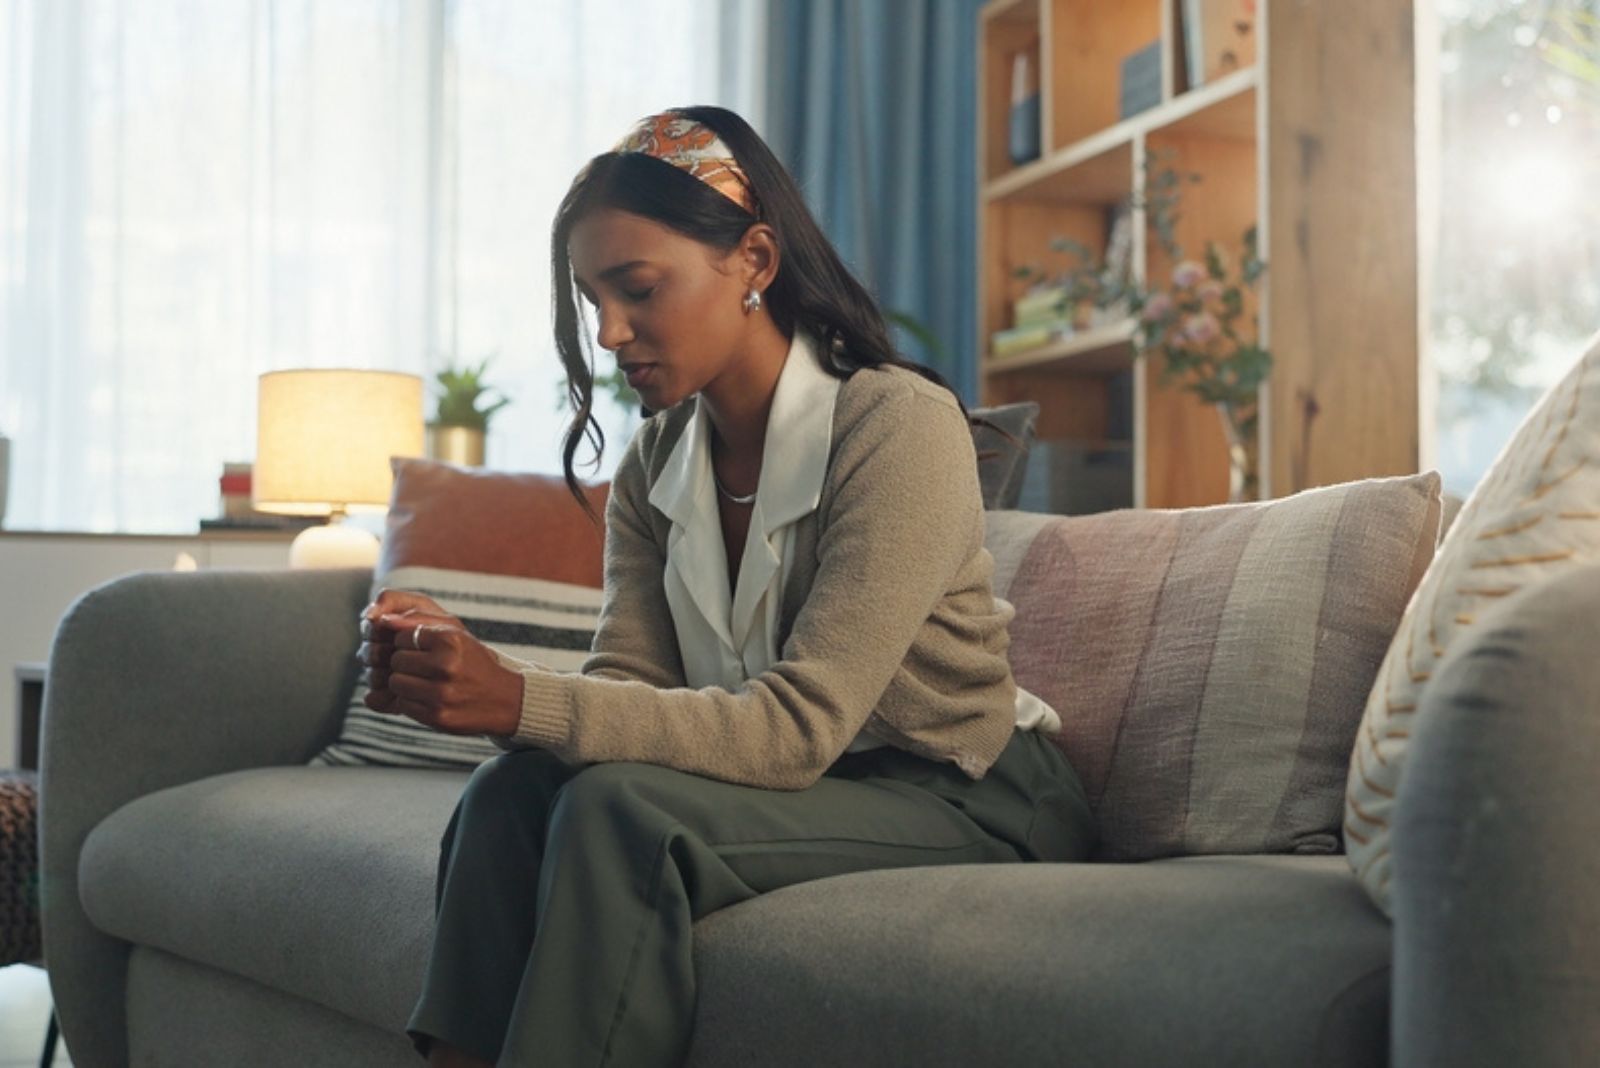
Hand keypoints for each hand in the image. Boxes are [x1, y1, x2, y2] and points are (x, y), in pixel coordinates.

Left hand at [355, 592, 521, 735]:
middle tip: (423, 668)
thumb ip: (419, 621)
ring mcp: (441, 694)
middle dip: (405, 663)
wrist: (504, 700)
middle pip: (396, 659)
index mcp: (451, 641)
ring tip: (424, 682)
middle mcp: (446, 666)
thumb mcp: (455, 634)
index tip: (424, 650)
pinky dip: (411, 701)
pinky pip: (403, 704)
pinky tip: (428, 698)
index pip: (402, 636)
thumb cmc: (473, 663)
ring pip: (395, 682)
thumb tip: (383, 619)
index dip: (409, 643)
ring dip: (405, 683)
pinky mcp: (436, 716)